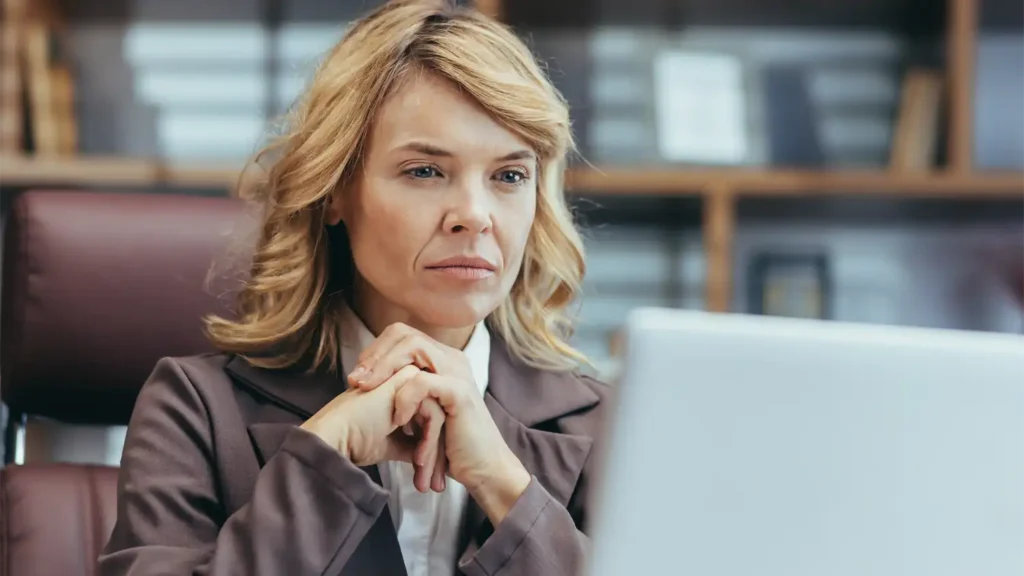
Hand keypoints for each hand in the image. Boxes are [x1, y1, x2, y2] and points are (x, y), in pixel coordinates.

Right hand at [300, 365, 447, 492]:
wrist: (334, 437)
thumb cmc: (355, 440)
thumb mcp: (392, 444)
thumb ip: (412, 445)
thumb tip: (427, 458)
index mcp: (404, 395)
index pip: (432, 422)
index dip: (434, 452)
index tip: (432, 480)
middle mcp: (408, 383)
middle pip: (438, 420)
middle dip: (438, 457)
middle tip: (436, 485)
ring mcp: (408, 380)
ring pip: (439, 418)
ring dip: (434, 454)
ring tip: (426, 480)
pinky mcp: (407, 382)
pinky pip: (433, 413)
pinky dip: (429, 441)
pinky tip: (418, 460)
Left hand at [351, 324, 531, 523]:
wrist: (482, 470)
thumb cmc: (450, 445)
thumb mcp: (421, 411)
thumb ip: (403, 390)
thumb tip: (363, 380)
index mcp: (442, 359)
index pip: (402, 334)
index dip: (376, 351)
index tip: (356, 378)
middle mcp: (452, 358)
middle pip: (405, 334)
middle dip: (375, 356)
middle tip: (355, 382)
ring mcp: (458, 372)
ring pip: (413, 348)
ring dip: (384, 369)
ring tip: (367, 391)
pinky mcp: (460, 392)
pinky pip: (423, 380)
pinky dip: (404, 397)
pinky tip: (398, 418)